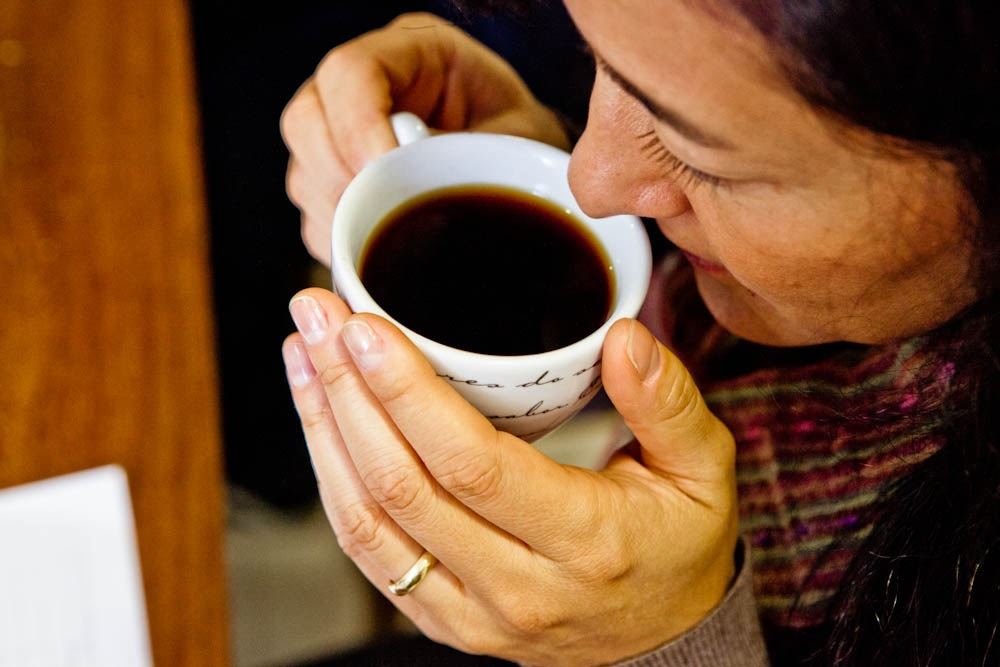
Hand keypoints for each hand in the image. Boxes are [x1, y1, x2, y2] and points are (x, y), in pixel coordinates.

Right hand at [280, 13, 570, 263]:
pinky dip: (338, 238)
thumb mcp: (515, 141)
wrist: (524, 169)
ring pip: (302, 170)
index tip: (385, 175)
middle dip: (339, 176)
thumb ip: (464, 153)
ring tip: (383, 232)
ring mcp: (336, 132)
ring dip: (337, 212)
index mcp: (410, 51)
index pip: (352, 73)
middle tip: (381, 213)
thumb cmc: (523, 143)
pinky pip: (311, 213)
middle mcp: (357, 86)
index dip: (358, 127)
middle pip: (305, 120)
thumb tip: (403, 182)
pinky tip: (375, 246)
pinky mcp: (331, 180)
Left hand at [281, 288, 737, 665]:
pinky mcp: (444, 622)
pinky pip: (370, 554)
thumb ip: (668, 403)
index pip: (474, 464)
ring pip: (369, 523)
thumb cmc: (679, 545)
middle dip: (347, 391)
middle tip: (316, 316)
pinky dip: (334, 482)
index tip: (365, 327)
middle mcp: (518, 587)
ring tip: (301, 357)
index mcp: (585, 541)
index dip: (407, 393)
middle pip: (404, 487)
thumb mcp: (704, 470)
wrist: (664, 642)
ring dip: (324, 432)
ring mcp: (473, 615)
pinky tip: (321, 422)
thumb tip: (623, 337)